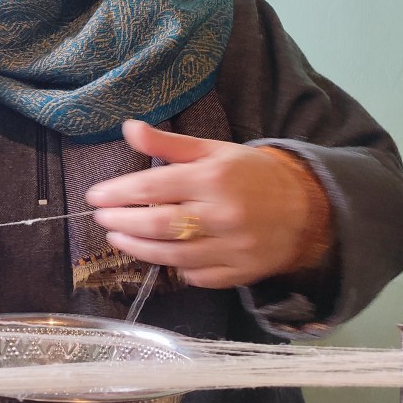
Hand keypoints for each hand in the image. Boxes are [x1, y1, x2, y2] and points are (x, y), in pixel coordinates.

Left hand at [85, 120, 317, 288]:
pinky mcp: (238, 273)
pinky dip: (174, 266)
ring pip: (171, 254)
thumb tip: (129, 127)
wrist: (307, 207)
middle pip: (157, 224)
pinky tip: (160, 255)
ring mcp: (231, 248)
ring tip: (117, 237)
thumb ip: (169, 144)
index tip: (95, 196)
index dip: (119, 193)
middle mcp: (222, 215)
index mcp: (214, 178)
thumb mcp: (213, 150)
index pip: (154, 187)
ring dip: (137, 248)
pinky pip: (194, 274)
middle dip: (121, 222)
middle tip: (101, 219)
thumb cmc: (252, 174)